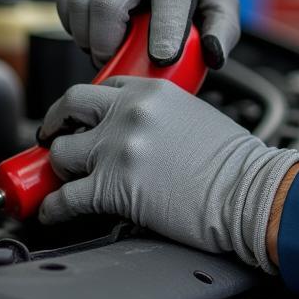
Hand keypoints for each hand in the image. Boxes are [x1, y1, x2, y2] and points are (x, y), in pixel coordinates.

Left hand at [38, 77, 298, 271]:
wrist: (247, 191)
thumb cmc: (233, 161)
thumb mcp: (194, 114)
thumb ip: (159, 113)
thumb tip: (136, 131)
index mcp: (152, 90)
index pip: (104, 86)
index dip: (88, 105)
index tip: (82, 117)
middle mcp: (129, 112)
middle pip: (69, 105)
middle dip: (56, 123)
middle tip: (53, 138)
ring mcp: (117, 148)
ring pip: (60, 153)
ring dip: (57, 169)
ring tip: (61, 181)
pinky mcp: (111, 188)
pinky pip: (63, 198)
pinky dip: (52, 209)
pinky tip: (53, 212)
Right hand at [55, 0, 239, 66]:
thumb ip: (224, 29)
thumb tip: (212, 56)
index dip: (164, 30)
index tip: (162, 60)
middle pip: (107, 4)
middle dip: (108, 44)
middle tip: (120, 60)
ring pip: (80, 7)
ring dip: (90, 40)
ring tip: (110, 48)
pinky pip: (64, 5)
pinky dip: (74, 28)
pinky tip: (95, 33)